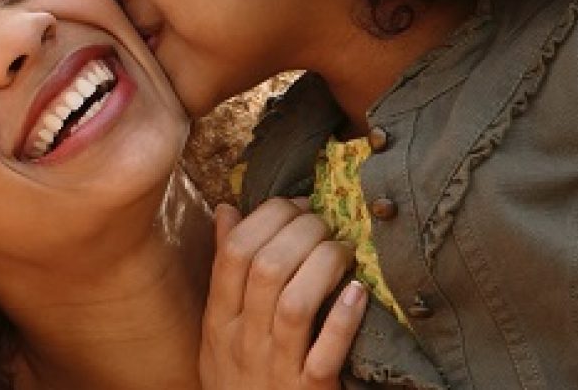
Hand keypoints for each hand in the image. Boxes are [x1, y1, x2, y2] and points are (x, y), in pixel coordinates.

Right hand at [200, 198, 365, 389]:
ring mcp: (277, 368)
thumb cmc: (240, 378)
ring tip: (342, 250)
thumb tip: (227, 210)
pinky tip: (357, 292)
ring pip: (295, 303)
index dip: (267, 216)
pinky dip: (343, 319)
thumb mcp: (220, 328)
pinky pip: (327, 352)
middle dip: (301, 231)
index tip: (295, 204)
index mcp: (219, 320)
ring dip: (323, 265)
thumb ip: (224, 270)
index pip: (234, 252)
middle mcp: (243, 340)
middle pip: (267, 268)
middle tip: (325, 222)